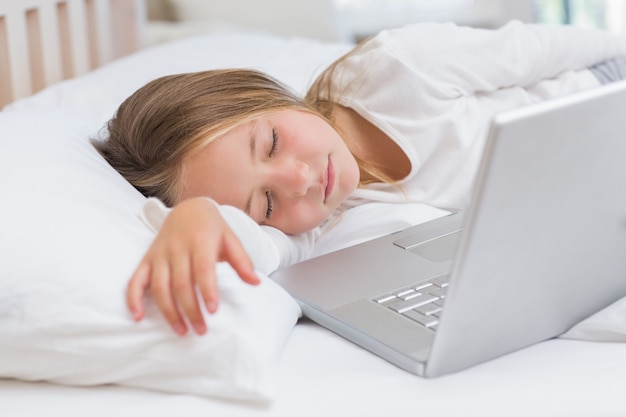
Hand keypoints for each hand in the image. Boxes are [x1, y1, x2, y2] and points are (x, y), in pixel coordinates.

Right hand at [127, 197, 259, 335]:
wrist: (188, 209)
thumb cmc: (213, 229)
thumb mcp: (231, 239)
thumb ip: (243, 261)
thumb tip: (256, 283)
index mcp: (200, 241)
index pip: (202, 268)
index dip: (207, 290)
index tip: (213, 311)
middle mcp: (177, 248)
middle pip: (181, 283)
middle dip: (190, 309)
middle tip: (201, 330)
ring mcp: (159, 254)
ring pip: (159, 286)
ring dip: (168, 311)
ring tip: (181, 331)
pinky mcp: (147, 259)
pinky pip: (136, 280)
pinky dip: (133, 299)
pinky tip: (138, 317)